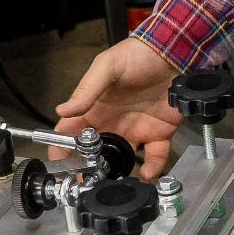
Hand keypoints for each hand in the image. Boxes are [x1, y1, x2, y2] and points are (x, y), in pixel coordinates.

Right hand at [54, 37, 180, 178]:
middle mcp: (113, 123)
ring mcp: (135, 130)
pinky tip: (147, 172)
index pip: (71, 132)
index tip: (60, 165)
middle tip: (89, 181)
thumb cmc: (137, 55)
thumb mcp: (108, 67)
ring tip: (115, 181)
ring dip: (119, 172)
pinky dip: (152, 167)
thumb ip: (87, 90)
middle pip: (96, 152)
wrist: (173, 53)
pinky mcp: (158, 133)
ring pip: (123, 159)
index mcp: (96, 109)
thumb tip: (63, 110)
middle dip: (90, 168)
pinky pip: (154, 156)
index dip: (62, 149)